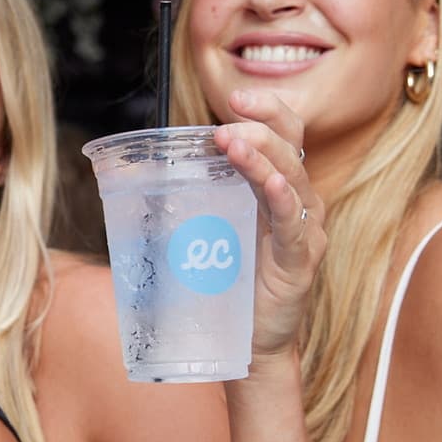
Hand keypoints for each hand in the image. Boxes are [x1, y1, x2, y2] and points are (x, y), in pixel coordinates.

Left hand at [215, 88, 324, 363]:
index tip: (238, 96)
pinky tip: (272, 183)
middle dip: (261, 127)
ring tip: (234, 142)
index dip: (268, 110)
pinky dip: (284, 199)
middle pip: (292, 149)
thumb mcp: (209, 231)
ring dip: (263, 157)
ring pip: (293, 180)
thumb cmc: (228, 285)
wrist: (247, 345)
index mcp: (279, 190)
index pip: (286, 135)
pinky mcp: (300, 262)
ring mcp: (304, 232)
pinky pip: (294, 224)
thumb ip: (190, 199)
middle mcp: (300, 204)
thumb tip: (138, 171)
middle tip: (228, 122)